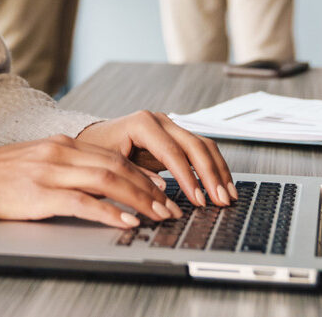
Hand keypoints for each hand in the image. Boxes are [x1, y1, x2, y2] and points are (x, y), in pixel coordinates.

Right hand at [0, 133, 185, 227]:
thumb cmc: (5, 175)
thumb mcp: (41, 161)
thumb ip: (70, 166)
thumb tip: (103, 182)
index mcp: (62, 144)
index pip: (113, 155)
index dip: (142, 172)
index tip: (162, 188)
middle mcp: (61, 153)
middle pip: (116, 166)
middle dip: (148, 188)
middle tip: (170, 206)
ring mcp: (51, 172)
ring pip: (107, 181)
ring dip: (138, 200)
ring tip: (158, 215)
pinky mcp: (42, 194)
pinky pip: (83, 203)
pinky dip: (109, 212)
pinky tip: (126, 221)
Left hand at [77, 110, 235, 208]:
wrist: (93, 138)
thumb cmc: (99, 150)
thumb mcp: (111, 164)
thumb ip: (136, 177)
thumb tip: (163, 193)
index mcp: (142, 124)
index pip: (172, 151)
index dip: (188, 177)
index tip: (198, 200)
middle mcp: (159, 121)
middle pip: (194, 145)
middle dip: (210, 174)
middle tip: (220, 200)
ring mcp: (169, 126)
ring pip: (203, 145)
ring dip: (218, 171)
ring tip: (228, 196)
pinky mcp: (176, 136)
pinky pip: (201, 149)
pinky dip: (214, 167)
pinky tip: (222, 185)